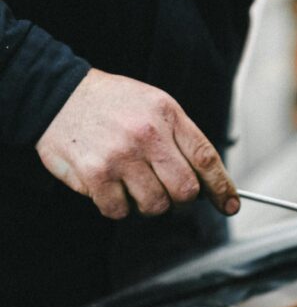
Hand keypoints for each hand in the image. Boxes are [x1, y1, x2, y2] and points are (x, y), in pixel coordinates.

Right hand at [36, 69, 239, 219]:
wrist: (57, 94)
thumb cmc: (111, 105)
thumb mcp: (154, 105)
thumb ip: (181, 139)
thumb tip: (209, 184)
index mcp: (166, 115)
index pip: (206, 159)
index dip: (222, 188)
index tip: (230, 205)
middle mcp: (147, 135)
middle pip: (185, 192)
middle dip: (179, 199)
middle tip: (165, 189)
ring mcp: (121, 156)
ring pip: (155, 206)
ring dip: (146, 203)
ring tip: (131, 181)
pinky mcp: (96, 175)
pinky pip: (120, 212)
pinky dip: (117, 206)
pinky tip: (110, 185)